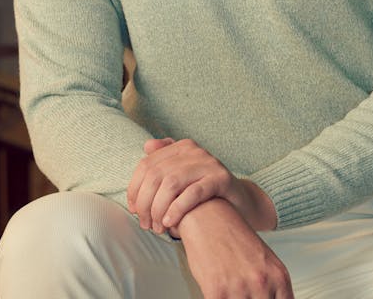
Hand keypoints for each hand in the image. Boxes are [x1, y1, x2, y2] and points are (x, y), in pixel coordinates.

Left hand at [127, 137, 277, 234]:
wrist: (238, 202)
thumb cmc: (203, 192)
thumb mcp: (182, 175)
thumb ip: (164, 160)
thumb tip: (147, 146)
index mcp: (181, 147)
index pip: (146, 165)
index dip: (134, 189)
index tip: (134, 210)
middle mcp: (194, 151)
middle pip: (156, 175)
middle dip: (145, 203)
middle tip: (146, 224)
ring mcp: (209, 163)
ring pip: (171, 183)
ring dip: (159, 209)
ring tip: (158, 227)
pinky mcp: (222, 179)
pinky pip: (193, 192)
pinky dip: (177, 209)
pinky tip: (170, 223)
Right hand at [177, 199, 293, 297]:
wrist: (210, 216)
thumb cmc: (234, 238)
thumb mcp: (264, 262)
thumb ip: (271, 287)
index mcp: (279, 276)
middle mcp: (263, 283)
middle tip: (244, 295)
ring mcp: (241, 289)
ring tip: (231, 293)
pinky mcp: (217, 293)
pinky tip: (218, 294)